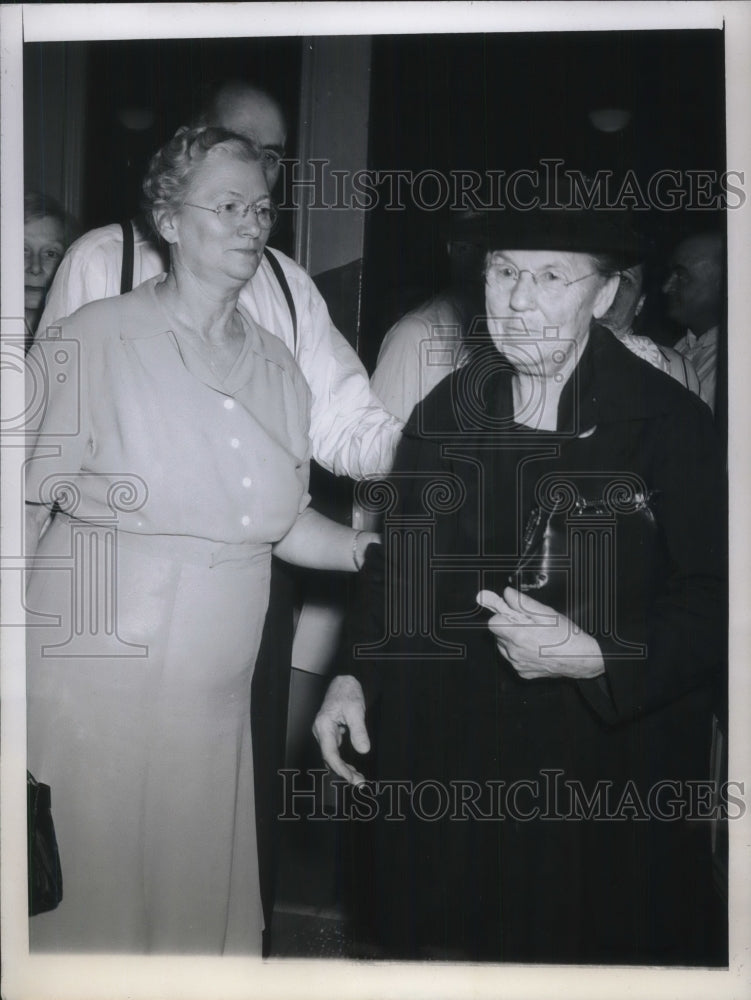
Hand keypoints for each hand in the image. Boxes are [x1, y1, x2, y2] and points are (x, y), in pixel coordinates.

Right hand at [312, 675, 369, 785]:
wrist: (344, 680)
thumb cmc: (347, 692)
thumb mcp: (356, 709)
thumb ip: (359, 730)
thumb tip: (363, 750)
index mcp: (323, 725)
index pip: (330, 754)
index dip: (341, 769)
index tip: (353, 779)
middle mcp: (320, 730)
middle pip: (329, 758)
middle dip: (344, 772)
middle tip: (360, 783)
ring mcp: (324, 732)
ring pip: (331, 756)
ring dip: (343, 769)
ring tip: (358, 778)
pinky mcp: (329, 732)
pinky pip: (334, 751)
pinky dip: (343, 761)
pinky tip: (352, 768)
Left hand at [476, 587, 604, 679]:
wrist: (581, 658)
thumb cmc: (566, 636)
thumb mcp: (546, 613)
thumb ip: (523, 603)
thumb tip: (507, 594)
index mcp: (518, 636)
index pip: (493, 623)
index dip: (502, 615)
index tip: (511, 612)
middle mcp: (515, 653)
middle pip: (498, 635)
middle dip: (508, 627)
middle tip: (526, 623)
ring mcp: (518, 665)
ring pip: (504, 648)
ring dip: (512, 640)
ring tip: (532, 635)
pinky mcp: (524, 673)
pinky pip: (514, 660)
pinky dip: (520, 653)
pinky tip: (534, 648)